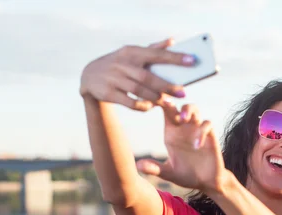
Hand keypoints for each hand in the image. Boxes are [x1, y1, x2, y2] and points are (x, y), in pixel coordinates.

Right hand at [79, 38, 195, 110]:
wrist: (89, 76)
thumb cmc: (118, 64)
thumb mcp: (131, 53)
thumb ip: (153, 48)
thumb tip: (173, 41)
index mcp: (131, 52)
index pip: (156, 54)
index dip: (175, 57)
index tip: (192, 61)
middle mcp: (122, 64)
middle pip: (148, 76)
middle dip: (167, 86)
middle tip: (183, 93)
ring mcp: (114, 79)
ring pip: (140, 90)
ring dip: (156, 98)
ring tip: (169, 102)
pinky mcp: (109, 93)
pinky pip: (130, 102)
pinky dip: (142, 106)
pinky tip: (151, 107)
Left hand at [136, 103, 227, 193]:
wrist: (207, 183)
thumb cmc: (187, 175)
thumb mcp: (168, 173)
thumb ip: (154, 168)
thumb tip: (137, 165)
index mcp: (172, 132)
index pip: (165, 111)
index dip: (159, 102)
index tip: (150, 101)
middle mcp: (184, 128)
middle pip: (178, 105)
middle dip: (173, 101)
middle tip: (166, 103)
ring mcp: (197, 131)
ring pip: (194, 109)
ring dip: (188, 110)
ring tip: (183, 119)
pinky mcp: (210, 137)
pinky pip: (207, 125)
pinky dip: (201, 132)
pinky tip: (196, 146)